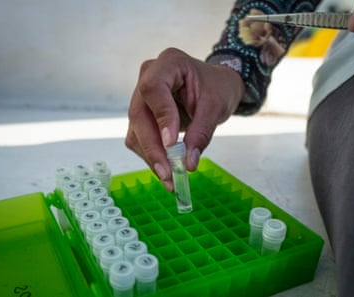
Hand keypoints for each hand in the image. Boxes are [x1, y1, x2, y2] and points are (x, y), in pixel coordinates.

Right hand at [125, 48, 243, 190]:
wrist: (216, 86)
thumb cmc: (217, 87)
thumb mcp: (216, 107)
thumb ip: (201, 133)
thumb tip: (188, 163)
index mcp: (169, 63)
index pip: (153, 89)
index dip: (160, 117)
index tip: (171, 144)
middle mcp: (148, 77)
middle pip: (139, 114)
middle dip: (153, 148)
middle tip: (168, 173)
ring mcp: (142, 96)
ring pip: (136, 130)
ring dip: (151, 157)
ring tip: (170, 180)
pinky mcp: (142, 115)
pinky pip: (140, 138)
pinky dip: (152, 156)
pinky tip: (166, 172)